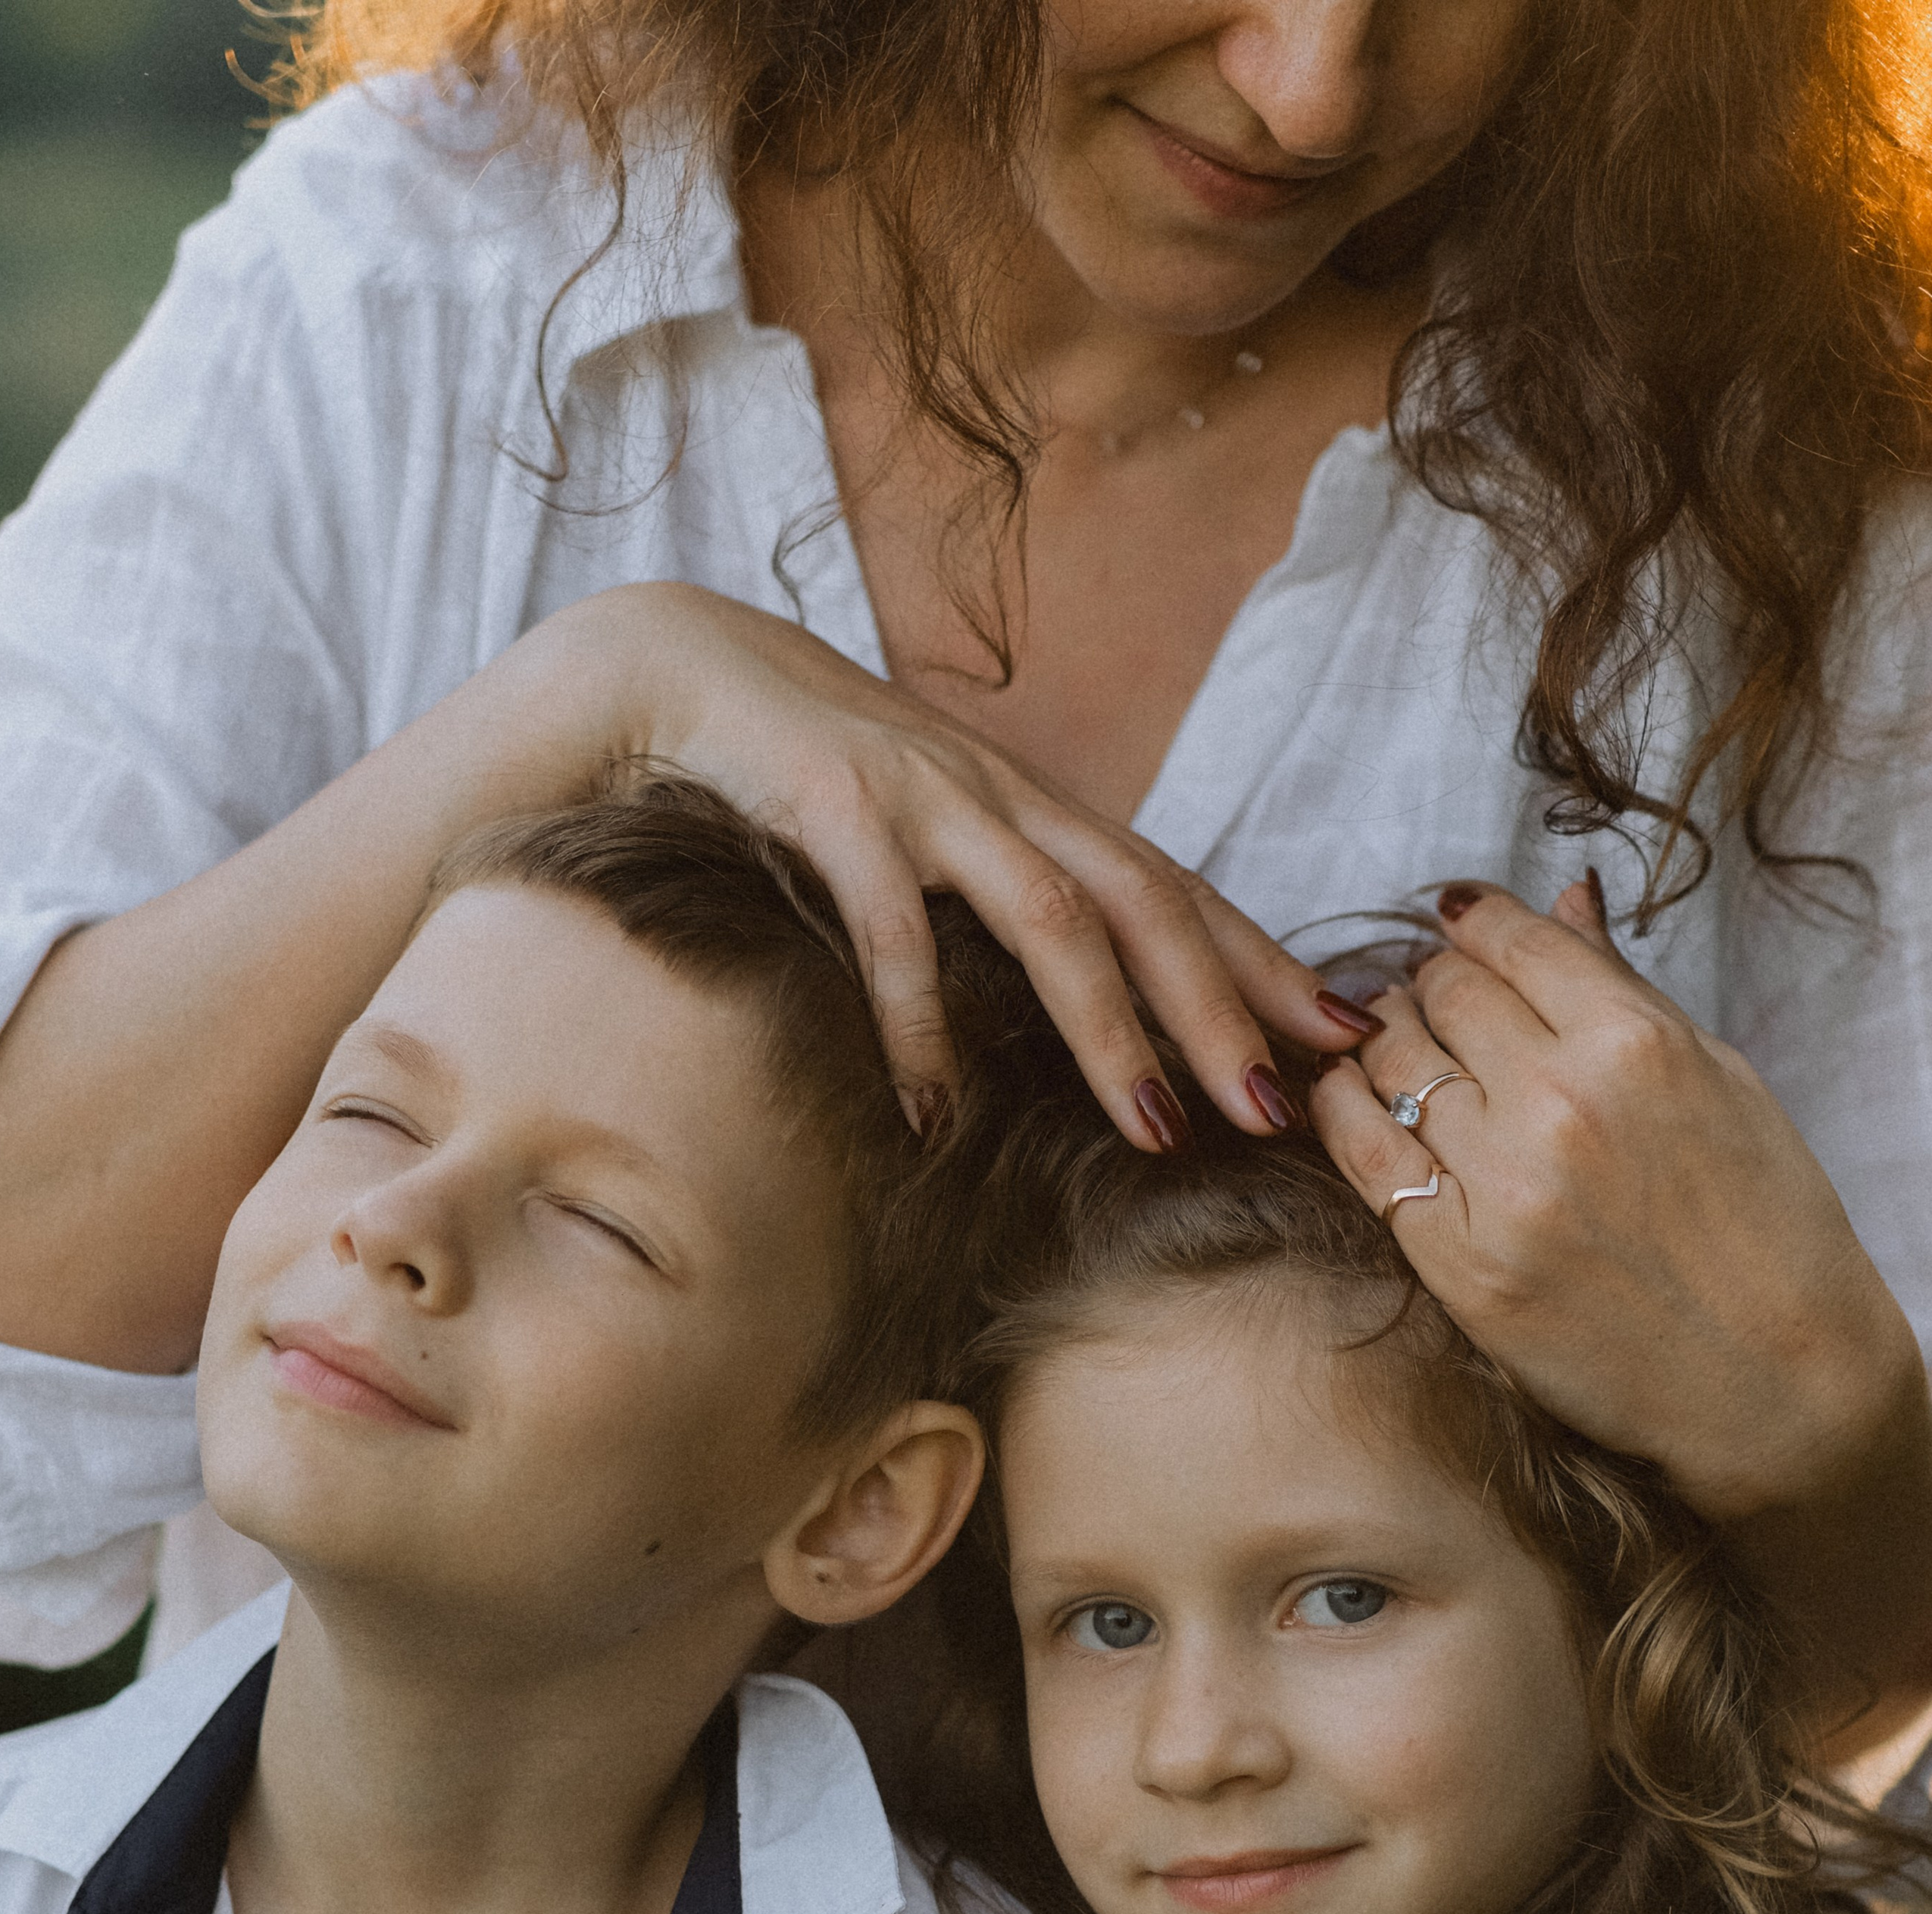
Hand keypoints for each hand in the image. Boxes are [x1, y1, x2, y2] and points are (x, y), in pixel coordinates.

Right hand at [603, 584, 1367, 1144]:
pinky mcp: (834, 807)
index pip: (1177, 888)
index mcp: (1037, 808)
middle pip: (1146, 903)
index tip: (1346, 1038)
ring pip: (1051, 915)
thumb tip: (1082, 1000)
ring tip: (1154, 1132)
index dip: (1265, 962)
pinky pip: (891, 931)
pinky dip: (917, 1024)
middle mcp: (1004, 795)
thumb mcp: (932, 834)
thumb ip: (1002, 895)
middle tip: (1278, 1112)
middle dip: (1222, 1010)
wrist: (677, 671)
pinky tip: (932, 1113)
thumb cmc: (809, 776)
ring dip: (1110, 1029)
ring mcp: (926, 797)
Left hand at [1308, 878, 1931, 1749]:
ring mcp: (1499, 1185)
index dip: (1472, 922)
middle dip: (1428, 983)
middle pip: (1440, 995)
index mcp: (1635, 1043)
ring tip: (1395, 1049)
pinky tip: (1349, 1099)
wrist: (1772, 1381)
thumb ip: (1623, 989)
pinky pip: (1360, 1153)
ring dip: (1383, 1043)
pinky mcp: (1455, 1261)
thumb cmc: (1762, 1227)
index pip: (1513, 941)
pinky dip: (1341, 1110)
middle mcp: (1558, 1103)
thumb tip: (1563, 896)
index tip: (1454, 921)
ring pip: (1389, 1064)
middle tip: (1427, 998)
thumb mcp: (1716, 1080)